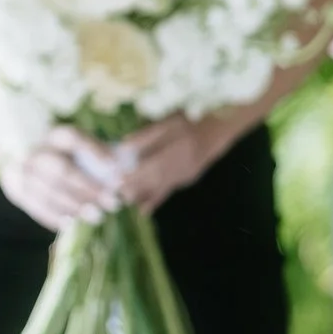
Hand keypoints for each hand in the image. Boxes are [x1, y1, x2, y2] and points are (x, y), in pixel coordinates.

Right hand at [0, 126, 129, 231]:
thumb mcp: (81, 151)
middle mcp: (37, 151)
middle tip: (112, 204)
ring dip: (74, 207)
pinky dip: (55, 217)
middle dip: (88, 189)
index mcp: (56, 136)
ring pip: (48, 191)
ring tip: (97, 217)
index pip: (74, 138)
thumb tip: (124, 170)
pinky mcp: (15, 190)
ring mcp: (22, 171)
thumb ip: (101, 157)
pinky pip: (36, 206)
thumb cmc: (66, 159)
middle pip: (61, 170)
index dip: (95, 152)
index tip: (117, 169)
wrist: (24, 162)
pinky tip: (74, 224)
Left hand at [98, 111, 237, 212]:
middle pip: (156, 178)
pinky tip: (143, 210)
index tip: (119, 178)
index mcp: (179, 148)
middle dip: (137, 186)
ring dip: (143, 195)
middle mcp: (183, 165)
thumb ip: (146, 135)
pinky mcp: (186, 180)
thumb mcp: (167, 123)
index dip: (137, 173)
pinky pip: (168, 191)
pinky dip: (155, 200)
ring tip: (126, 201)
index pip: (153, 164)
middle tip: (117, 193)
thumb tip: (124, 144)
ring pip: (161, 187)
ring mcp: (186, 174)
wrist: (215, 132)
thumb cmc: (187, 123)